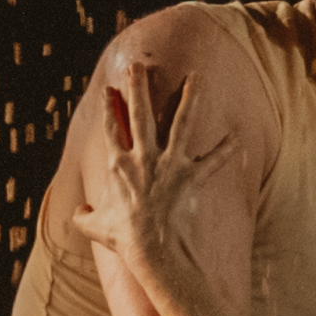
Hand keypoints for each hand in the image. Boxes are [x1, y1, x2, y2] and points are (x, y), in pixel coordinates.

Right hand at [68, 57, 249, 313]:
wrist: (152, 250)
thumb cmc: (123, 239)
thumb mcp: (95, 228)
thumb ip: (83, 217)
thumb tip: (77, 214)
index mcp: (118, 166)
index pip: (111, 129)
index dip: (109, 107)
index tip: (109, 88)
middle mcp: (143, 158)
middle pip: (140, 114)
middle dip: (138, 87)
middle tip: (138, 66)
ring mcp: (169, 165)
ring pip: (181, 122)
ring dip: (190, 98)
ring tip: (196, 77)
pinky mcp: (191, 177)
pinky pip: (212, 161)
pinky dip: (226, 151)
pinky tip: (238, 139)